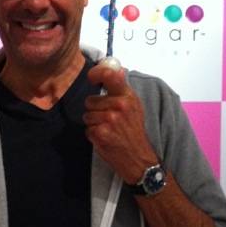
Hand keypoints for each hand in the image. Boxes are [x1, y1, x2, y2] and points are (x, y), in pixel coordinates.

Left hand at [84, 63, 156, 183]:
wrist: (138, 157)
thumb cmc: (134, 131)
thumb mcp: (134, 106)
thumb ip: (122, 89)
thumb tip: (116, 69)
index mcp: (127, 96)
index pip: (109, 75)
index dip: (96, 73)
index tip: (92, 78)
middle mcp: (119, 105)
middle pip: (90, 101)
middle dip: (95, 110)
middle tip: (109, 120)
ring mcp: (109, 119)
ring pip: (87, 115)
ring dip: (94, 123)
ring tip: (108, 130)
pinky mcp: (100, 133)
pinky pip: (87, 129)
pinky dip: (93, 135)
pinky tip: (105, 138)